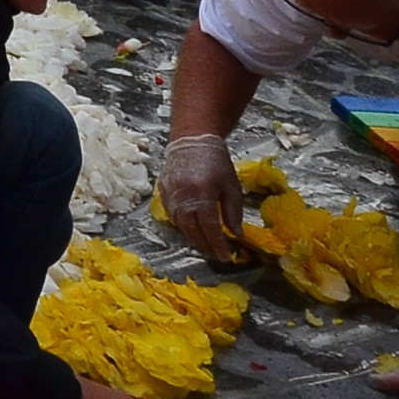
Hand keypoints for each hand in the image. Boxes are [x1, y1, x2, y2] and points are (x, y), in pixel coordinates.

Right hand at [160, 132, 249, 262]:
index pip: (210, 228)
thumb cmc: (216, 163)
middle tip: (215, 254)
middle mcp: (183, 196)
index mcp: (203, 194)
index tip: (226, 256)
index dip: (218, 244)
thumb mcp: (231, 186)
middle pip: (192, 230)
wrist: (192, 141)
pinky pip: (172, 214)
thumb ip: (233, 212)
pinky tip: (192, 228)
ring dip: (193, 238)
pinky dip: (183, 225)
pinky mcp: (162, 191)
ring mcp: (170, 194)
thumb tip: (236, 234)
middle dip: (205, 245)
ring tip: (205, 245)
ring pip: (180, 225)